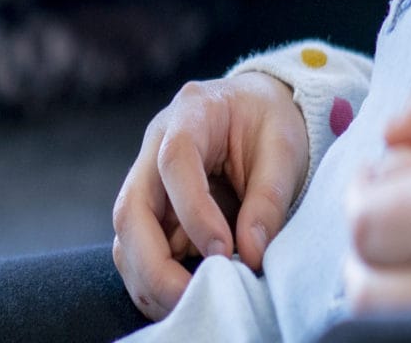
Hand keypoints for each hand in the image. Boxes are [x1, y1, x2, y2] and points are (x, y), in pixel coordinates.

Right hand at [111, 71, 310, 316]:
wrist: (257, 108)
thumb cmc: (269, 121)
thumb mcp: (284, 148)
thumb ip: (269, 199)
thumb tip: (251, 254)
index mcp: (191, 113)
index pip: (174, 160)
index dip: (194, 211)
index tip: (224, 251)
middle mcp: (156, 146)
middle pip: (131, 207)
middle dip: (154, 263)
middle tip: (191, 296)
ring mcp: (147, 180)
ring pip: (126, 237)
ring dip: (150, 280)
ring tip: (191, 302)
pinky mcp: (150, 211)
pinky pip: (137, 253)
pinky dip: (154, 281)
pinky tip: (185, 293)